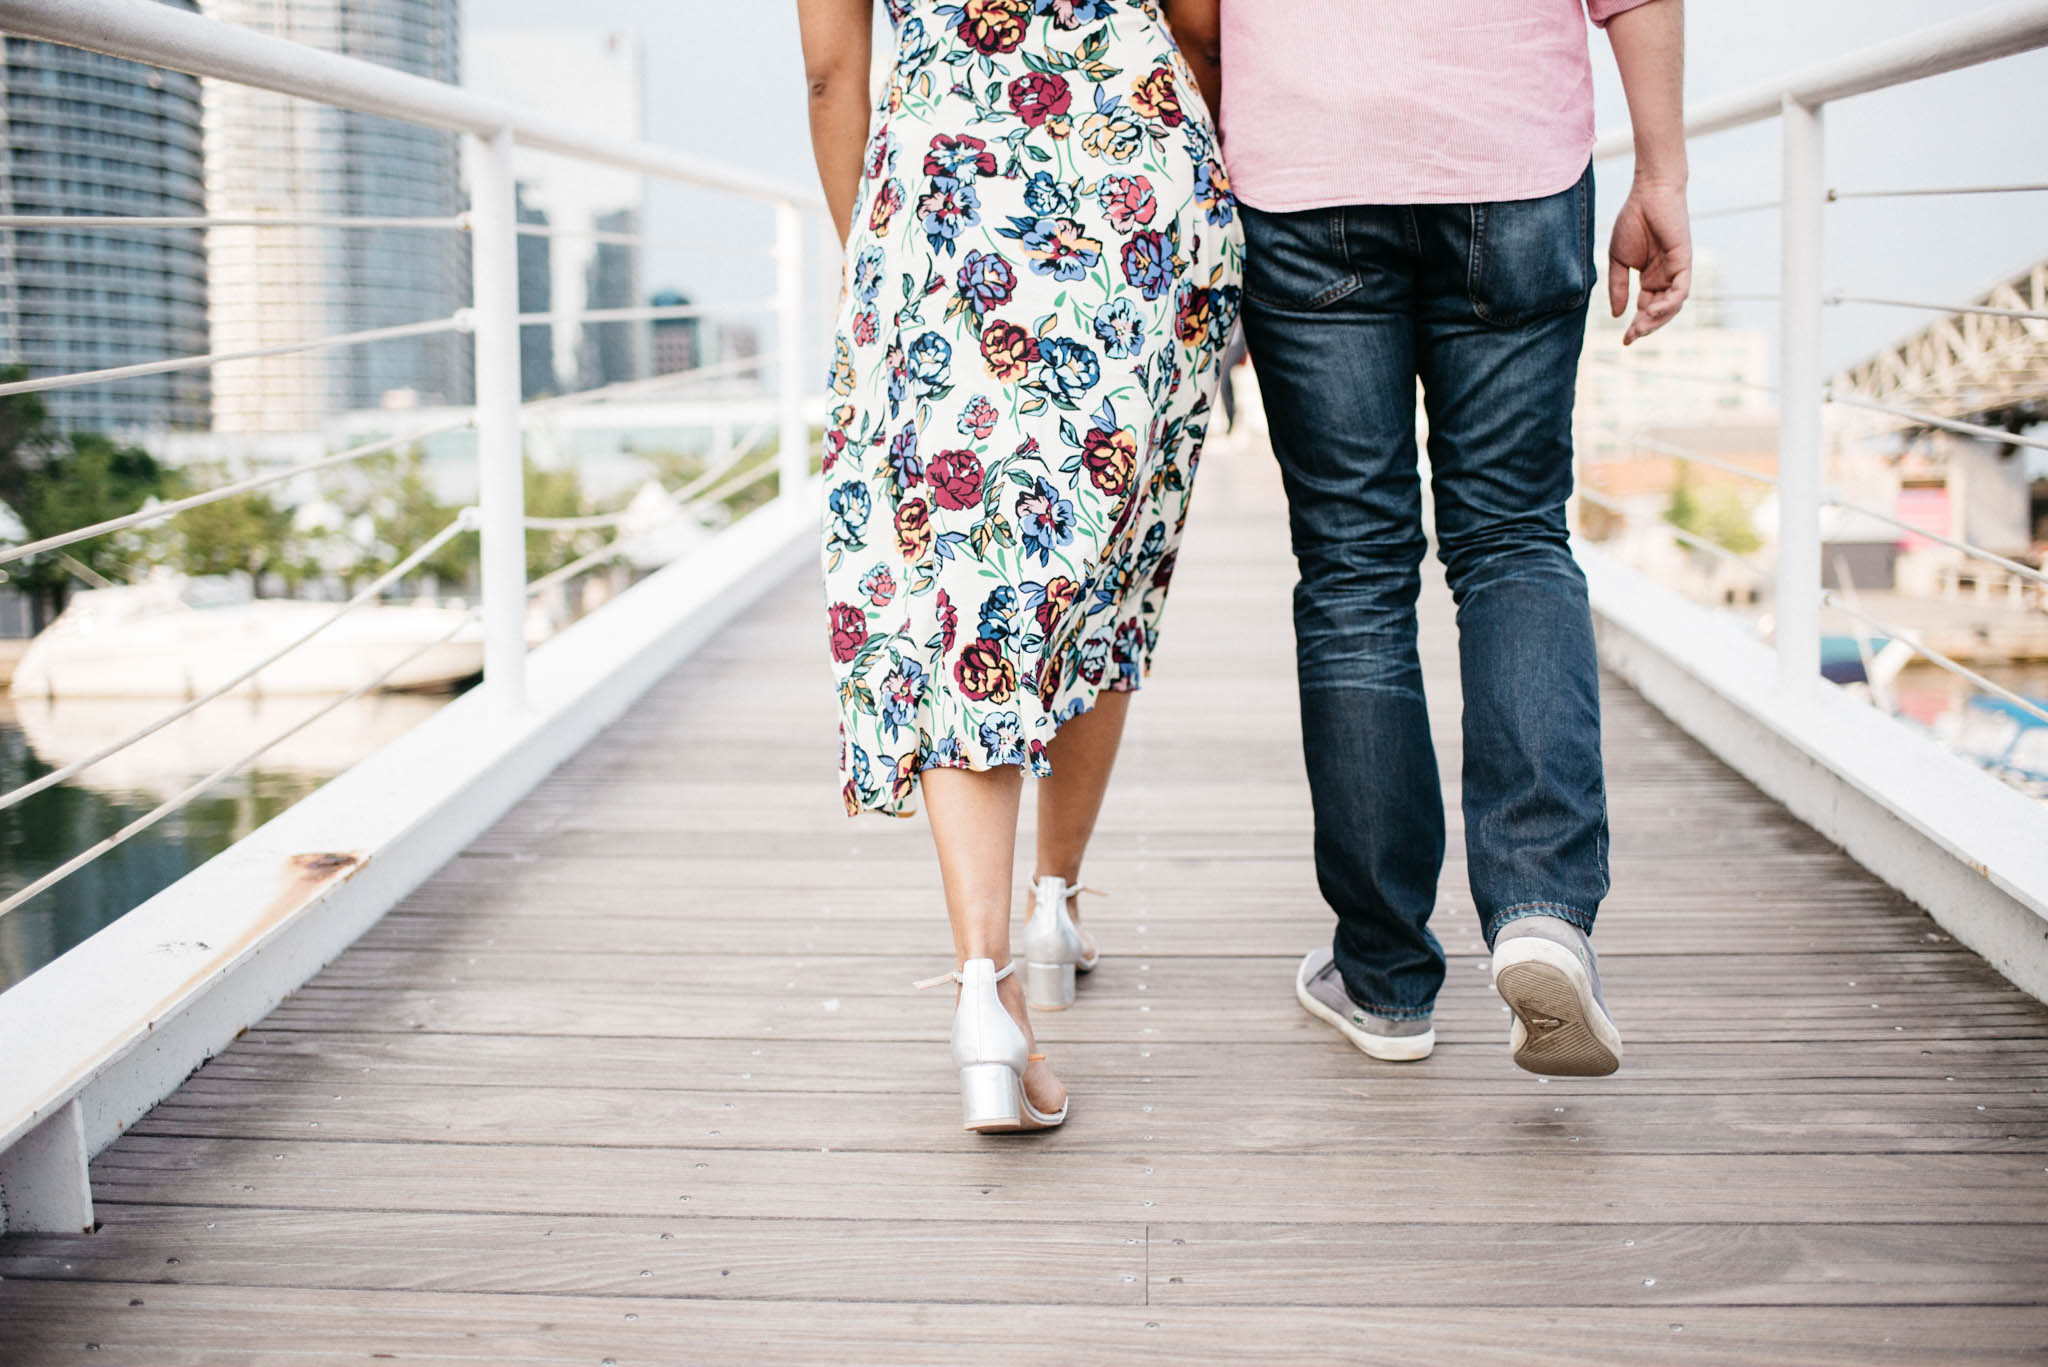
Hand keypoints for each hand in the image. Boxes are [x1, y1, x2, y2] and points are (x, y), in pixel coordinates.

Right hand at [1607, 179, 1691, 344]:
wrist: (1648, 193)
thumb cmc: (1632, 221)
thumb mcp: (1619, 260)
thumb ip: (1618, 287)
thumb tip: (1617, 314)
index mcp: (1651, 278)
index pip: (1646, 309)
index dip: (1636, 326)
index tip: (1624, 340)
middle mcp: (1666, 278)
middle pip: (1660, 312)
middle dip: (1646, 327)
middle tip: (1631, 336)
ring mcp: (1676, 270)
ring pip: (1673, 305)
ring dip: (1658, 319)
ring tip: (1640, 327)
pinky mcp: (1684, 261)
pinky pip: (1681, 290)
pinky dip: (1669, 303)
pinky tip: (1653, 310)